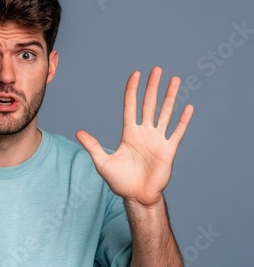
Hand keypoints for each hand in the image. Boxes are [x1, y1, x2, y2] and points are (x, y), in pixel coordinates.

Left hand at [76, 67, 193, 206]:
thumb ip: (92, 146)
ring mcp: (157, 140)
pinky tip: (188, 107)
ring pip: (165, 113)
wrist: (137, 197)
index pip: (131, 106)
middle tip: (157, 69)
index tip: (136, 74)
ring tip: (175, 80)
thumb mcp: (102, 162)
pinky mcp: (168, 150)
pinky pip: (177, 132)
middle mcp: (144, 133)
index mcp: (129, 133)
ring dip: (170, 97)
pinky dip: (183, 120)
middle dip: (153, 87)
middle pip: (150, 104)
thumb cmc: (119, 181)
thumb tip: (78, 132)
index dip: (132, 90)